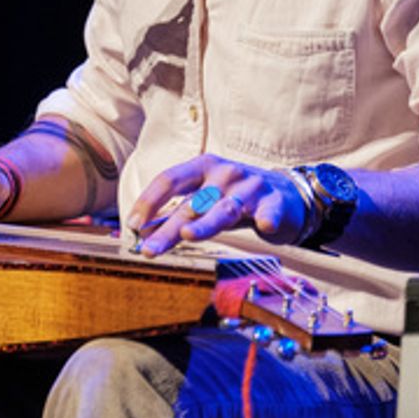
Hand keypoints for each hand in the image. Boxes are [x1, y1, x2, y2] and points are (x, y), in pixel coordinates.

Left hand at [125, 154, 307, 257]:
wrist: (285, 194)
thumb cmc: (235, 197)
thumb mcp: (204, 199)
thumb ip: (176, 213)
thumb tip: (141, 232)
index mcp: (202, 167)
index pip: (170, 180)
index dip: (149, 201)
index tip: (132, 224)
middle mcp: (224, 174)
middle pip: (192, 202)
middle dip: (168, 228)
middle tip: (149, 249)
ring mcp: (250, 187)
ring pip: (224, 209)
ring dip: (205, 223)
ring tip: (188, 235)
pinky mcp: (275, 203)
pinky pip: (270, 212)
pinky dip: (267, 219)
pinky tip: (264, 227)